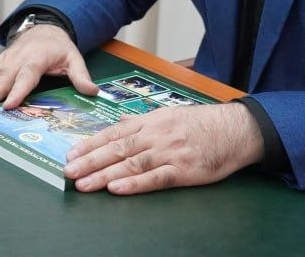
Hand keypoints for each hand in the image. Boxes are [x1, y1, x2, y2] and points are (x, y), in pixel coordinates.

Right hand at [0, 24, 96, 110]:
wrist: (44, 27)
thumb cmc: (59, 47)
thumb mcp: (74, 58)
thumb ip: (81, 76)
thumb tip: (93, 92)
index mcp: (36, 59)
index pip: (26, 76)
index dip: (17, 91)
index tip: (8, 105)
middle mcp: (16, 60)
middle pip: (1, 80)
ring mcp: (4, 61)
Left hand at [63, 102, 264, 193]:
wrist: (235, 130)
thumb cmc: (202, 123)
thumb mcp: (169, 114)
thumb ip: (143, 120)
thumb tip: (121, 122)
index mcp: (150, 121)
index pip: (114, 133)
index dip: (90, 144)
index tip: (71, 154)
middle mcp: (156, 135)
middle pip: (117, 149)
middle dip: (90, 161)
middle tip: (69, 172)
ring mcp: (169, 153)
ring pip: (131, 164)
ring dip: (104, 174)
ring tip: (85, 184)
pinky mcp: (184, 170)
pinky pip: (155, 178)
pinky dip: (135, 184)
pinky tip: (117, 188)